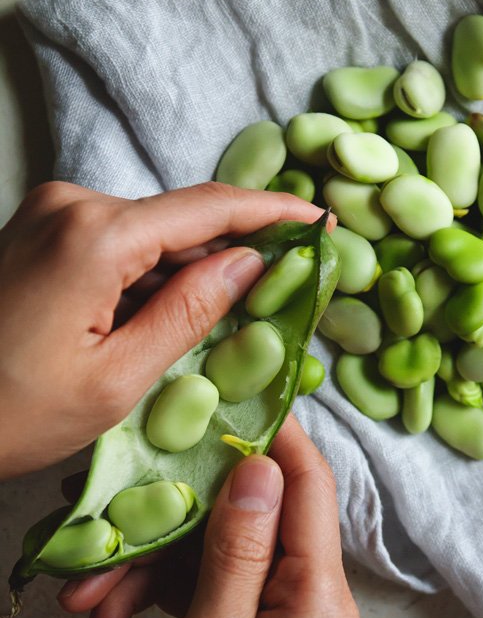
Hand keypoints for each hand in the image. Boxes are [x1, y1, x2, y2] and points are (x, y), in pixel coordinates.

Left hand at [0, 180, 323, 478]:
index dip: (271, 213)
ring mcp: (53, 213)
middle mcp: (74, 205)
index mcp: (96, 237)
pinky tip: (162, 320)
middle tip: (282, 291)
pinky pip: (118, 244)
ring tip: (220, 324)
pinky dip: (149, 276)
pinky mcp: (42, 231)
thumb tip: (250, 264)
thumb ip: (190, 313)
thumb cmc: (10, 412)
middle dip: (232, 255)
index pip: (208, 209)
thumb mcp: (117, 380)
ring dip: (188, 273)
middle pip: (181, 223)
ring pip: (150, 236)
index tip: (317, 219)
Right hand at [124, 415, 358, 617]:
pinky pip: (205, 586)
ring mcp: (280, 612)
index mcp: (318, 601)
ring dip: (147, 571)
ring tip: (88, 607)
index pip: (308, 487)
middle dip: (172, 524)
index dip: (272, 435)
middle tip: (107, 534)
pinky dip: (153, 599)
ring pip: (213, 552)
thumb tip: (260, 467)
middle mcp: (310, 598)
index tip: (225, 398)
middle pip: (246, 519)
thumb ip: (237, 557)